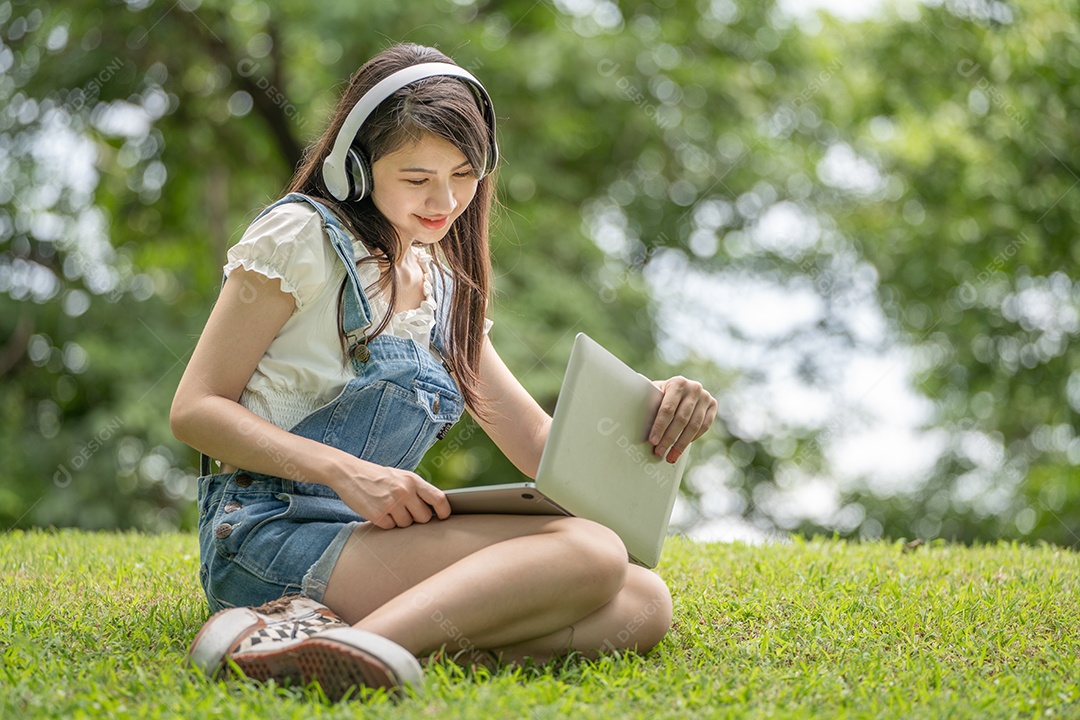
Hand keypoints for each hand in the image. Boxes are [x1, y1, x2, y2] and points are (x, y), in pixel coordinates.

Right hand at [330, 459, 450, 529]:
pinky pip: (390, 527)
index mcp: (412, 480)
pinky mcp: (377, 514)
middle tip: (405, 510)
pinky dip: (385, 523)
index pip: (439, 498)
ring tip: (388, 507)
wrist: (348, 473)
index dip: (444, 511)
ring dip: (399, 520)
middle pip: (424, 517)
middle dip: (417, 518)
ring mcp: (391, 503)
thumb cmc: (378, 476)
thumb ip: (417, 489)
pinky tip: (378, 510)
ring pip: (406, 525)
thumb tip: (435, 507)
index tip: (443, 517)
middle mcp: (404, 491)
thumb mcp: (400, 476)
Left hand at [647, 376, 717, 463]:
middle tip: (659, 452)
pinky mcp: (713, 405)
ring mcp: (705, 396)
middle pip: (681, 419)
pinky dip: (693, 438)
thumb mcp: (655, 391)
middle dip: (669, 439)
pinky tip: (682, 447)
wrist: (681, 387)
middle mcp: (694, 388)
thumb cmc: (662, 393)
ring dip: (681, 444)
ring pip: (694, 426)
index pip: (668, 409)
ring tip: (671, 456)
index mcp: (678, 383)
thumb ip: (646, 398)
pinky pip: (704, 426)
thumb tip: (626, 403)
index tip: (652, 441)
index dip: (660, 426)